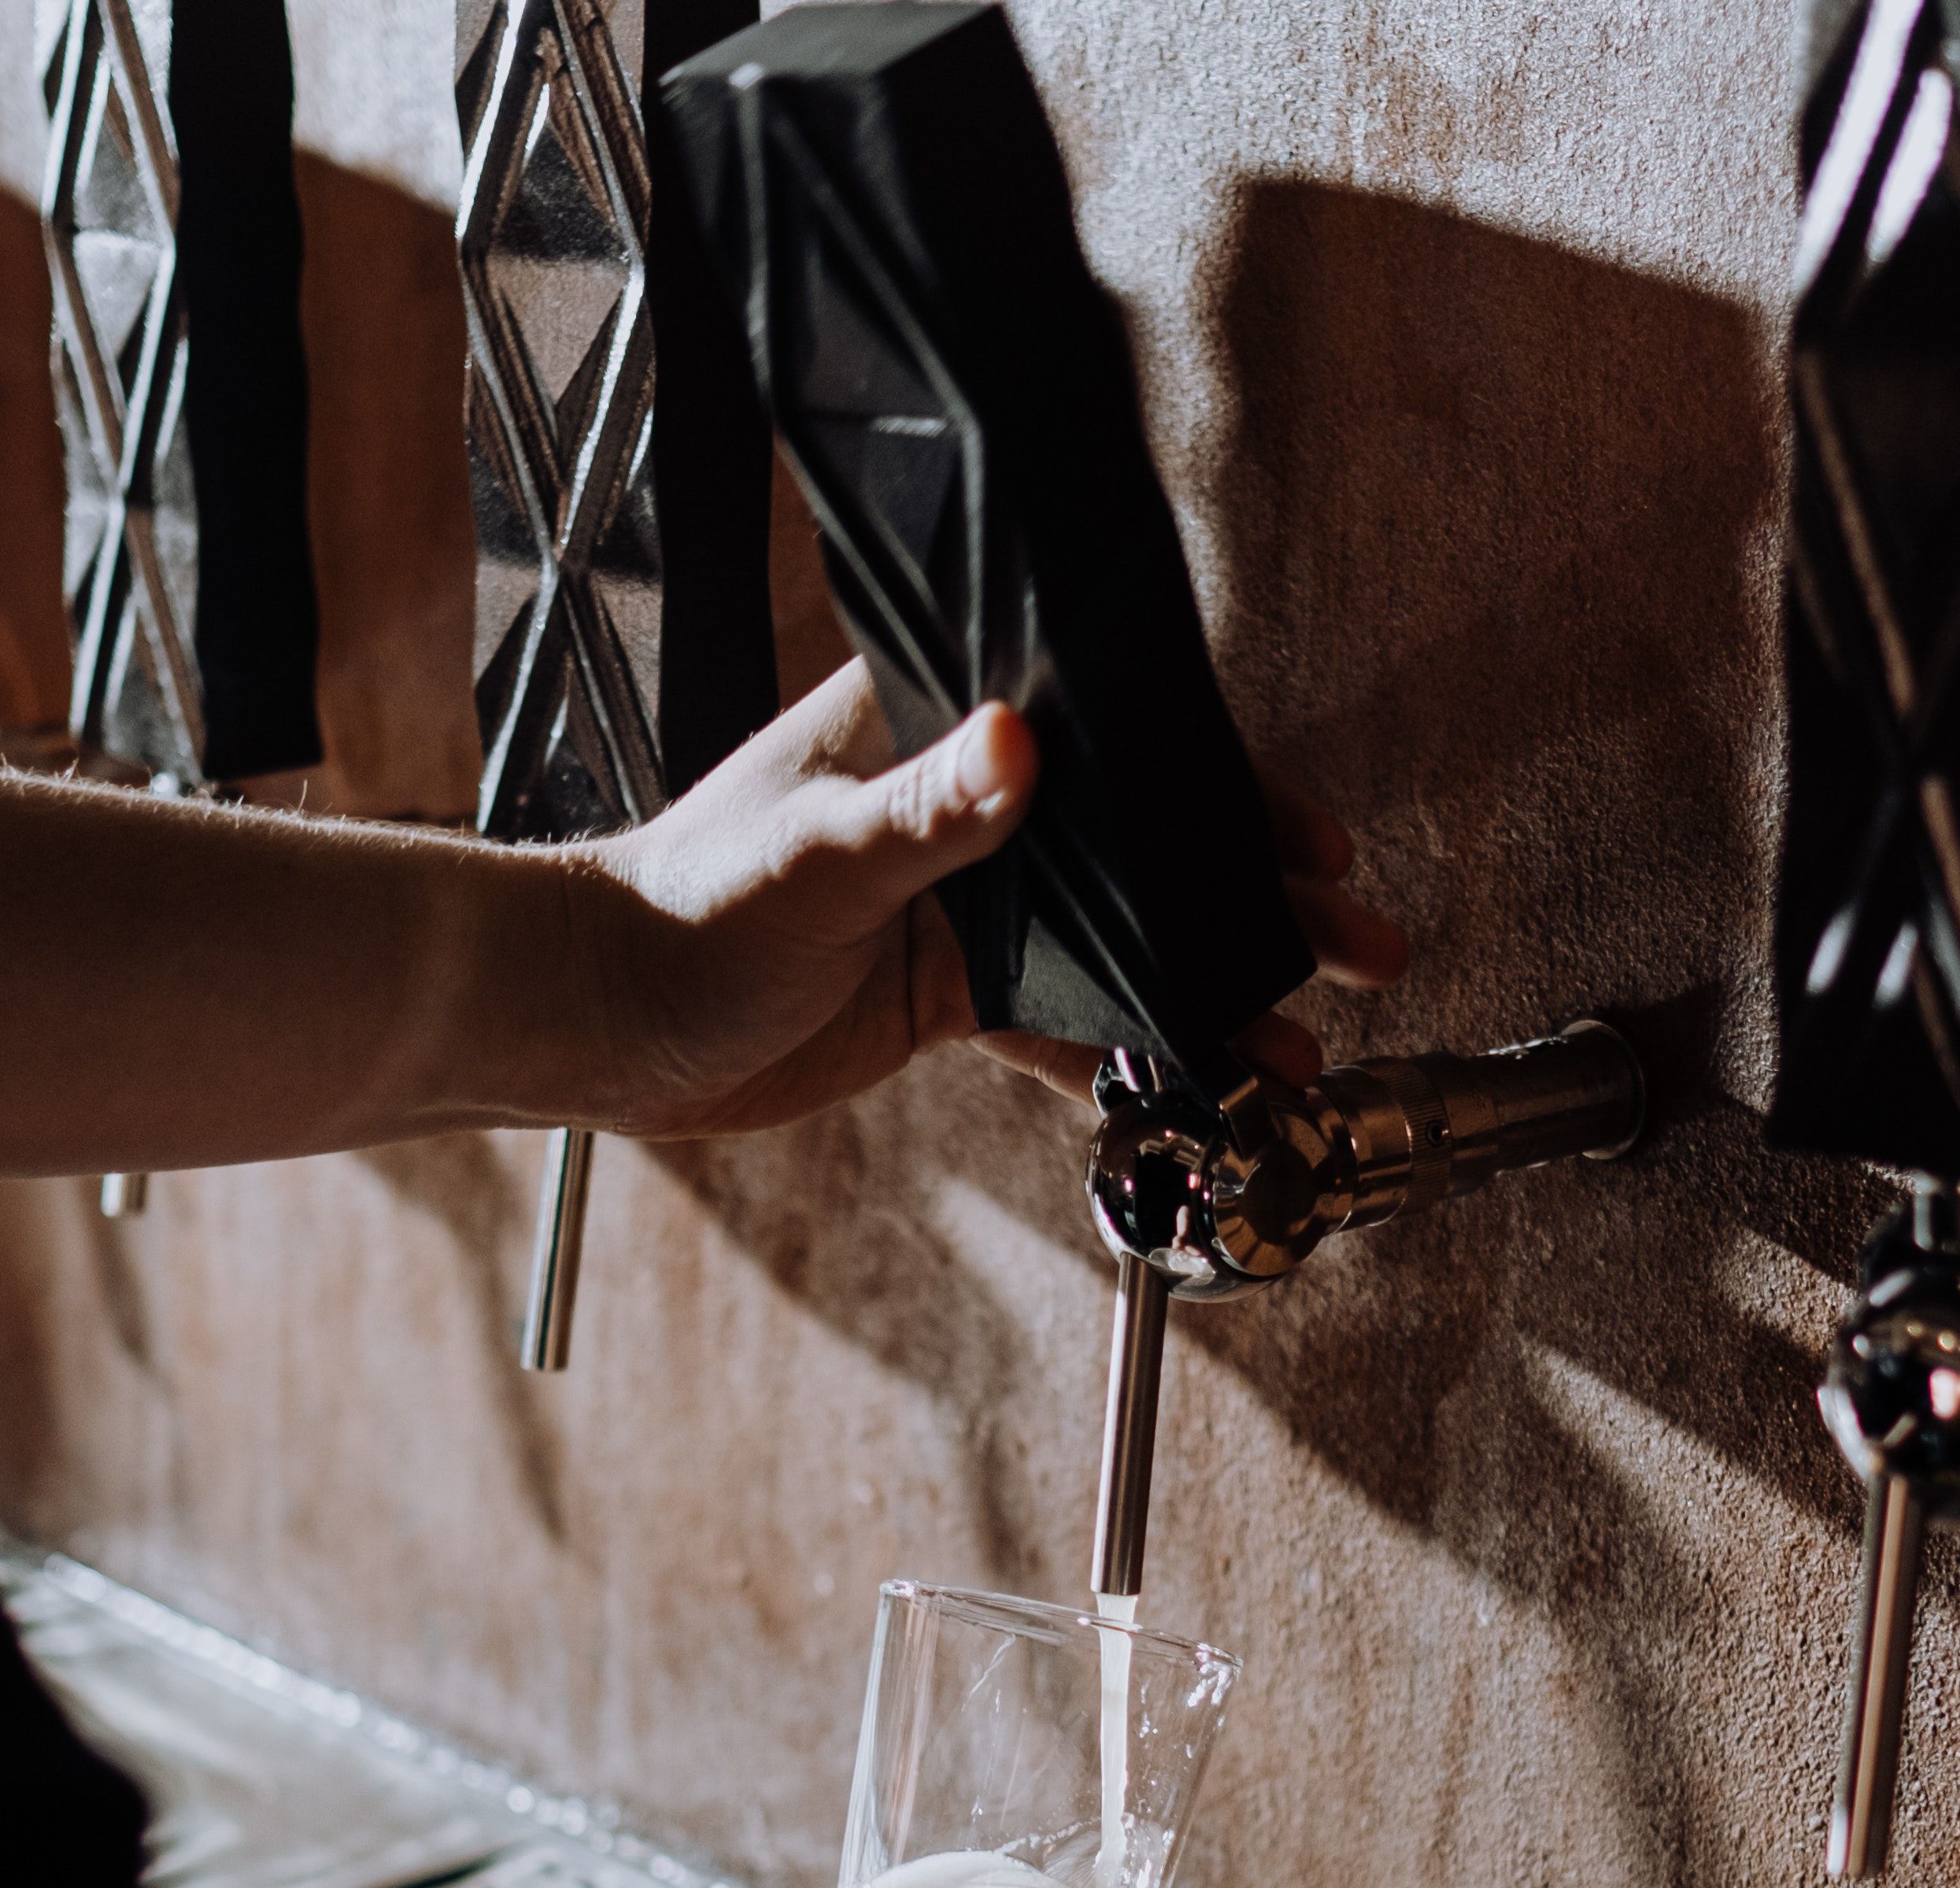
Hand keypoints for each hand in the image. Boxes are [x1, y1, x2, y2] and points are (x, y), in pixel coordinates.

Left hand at [577, 661, 1411, 1138]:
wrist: (598, 1021)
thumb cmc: (677, 911)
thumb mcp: (815, 854)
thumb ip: (926, 809)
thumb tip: (1019, 744)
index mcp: (932, 725)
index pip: (1107, 736)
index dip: (1219, 784)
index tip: (1307, 834)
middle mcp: (964, 802)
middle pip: (1142, 841)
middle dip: (1255, 893)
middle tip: (1360, 939)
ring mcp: (966, 899)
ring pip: (1122, 938)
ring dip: (1215, 986)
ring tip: (1306, 1037)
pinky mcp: (951, 987)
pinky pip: (1067, 1021)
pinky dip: (1133, 1057)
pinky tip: (1206, 1090)